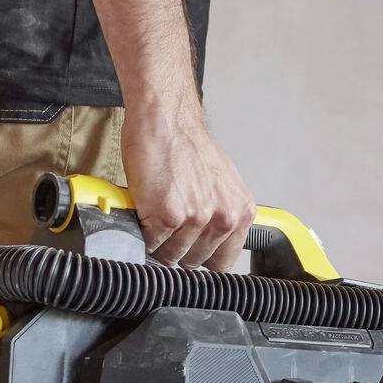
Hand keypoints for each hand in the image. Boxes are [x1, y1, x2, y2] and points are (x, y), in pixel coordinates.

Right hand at [120, 92, 256, 269]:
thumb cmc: (186, 147)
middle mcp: (224, 218)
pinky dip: (142, 232)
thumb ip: (218, 217)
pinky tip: (144, 211)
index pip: (222, 262)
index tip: (188, 255)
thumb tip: (205, 246)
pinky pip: (150, 243)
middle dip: (177, 250)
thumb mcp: (219, 185)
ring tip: (155, 216)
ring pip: (170, 256)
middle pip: (194, 262)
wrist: (165, 120)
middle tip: (166, 229)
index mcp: (241, 213)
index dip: (200, 259)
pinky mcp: (169, 217)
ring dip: (157, 242)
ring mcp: (197, 219)